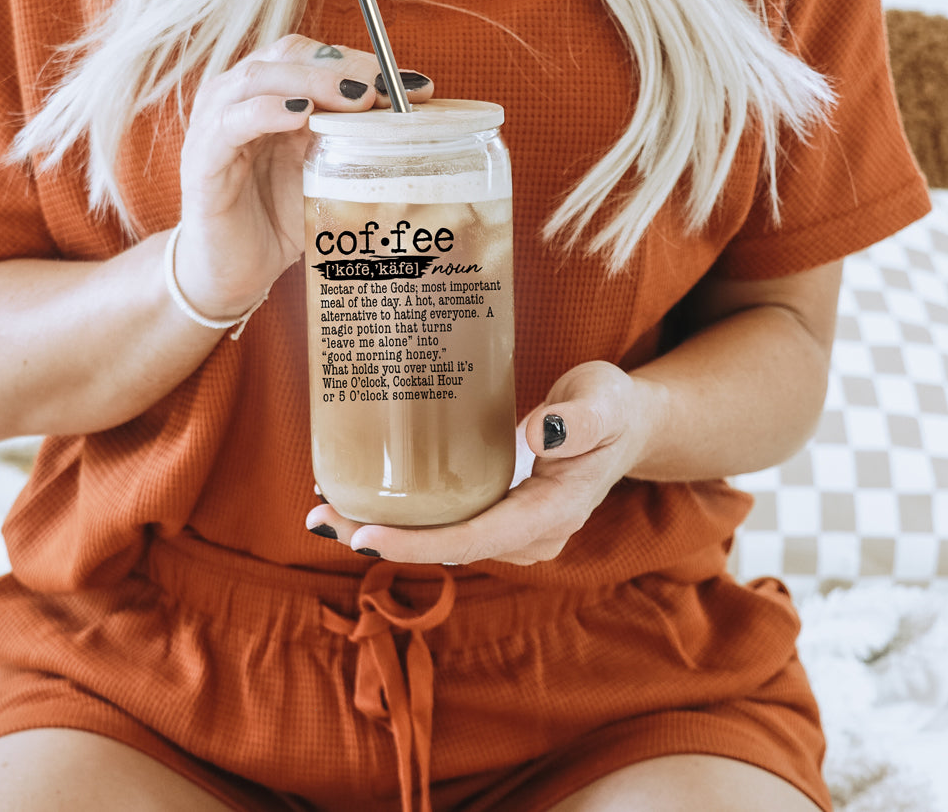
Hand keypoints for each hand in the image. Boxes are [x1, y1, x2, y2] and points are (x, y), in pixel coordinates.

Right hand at [173, 34, 433, 320]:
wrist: (235, 272)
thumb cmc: (279, 216)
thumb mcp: (326, 171)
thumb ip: (354, 140)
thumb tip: (413, 120)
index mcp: (270, 92)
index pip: (315, 55)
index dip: (363, 61)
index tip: (413, 85)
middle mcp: (238, 97)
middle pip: (289, 55)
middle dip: (344, 67)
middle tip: (387, 89)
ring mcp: (214, 123)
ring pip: (259, 78)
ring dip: (312, 82)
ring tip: (356, 98)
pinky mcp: (201, 160)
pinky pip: (232, 122)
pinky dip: (268, 111)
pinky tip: (301, 116)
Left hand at [305, 361, 663, 565]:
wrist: (629, 425)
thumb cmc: (614, 408)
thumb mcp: (605, 401)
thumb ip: (580, 418)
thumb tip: (539, 433)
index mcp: (551, 514)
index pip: (474, 539)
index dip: (417, 543)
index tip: (363, 536)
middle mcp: (527, 535)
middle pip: (445, 547)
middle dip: (380, 539)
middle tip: (319, 517)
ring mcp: (511, 529)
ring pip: (440, 539)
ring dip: (382, 528)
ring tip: (324, 506)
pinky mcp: (498, 512)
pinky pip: (445, 522)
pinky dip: (403, 514)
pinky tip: (361, 492)